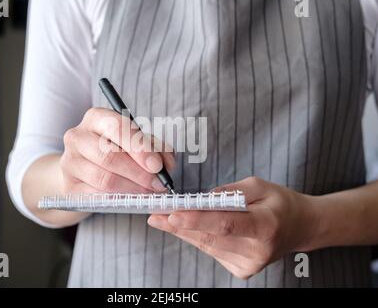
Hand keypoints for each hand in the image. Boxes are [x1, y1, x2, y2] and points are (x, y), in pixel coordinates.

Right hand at [60, 107, 174, 193]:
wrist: (84, 171)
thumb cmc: (116, 151)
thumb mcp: (137, 143)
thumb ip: (155, 149)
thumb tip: (167, 166)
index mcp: (96, 118)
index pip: (117, 127)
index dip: (140, 148)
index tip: (157, 166)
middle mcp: (77, 136)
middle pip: (109, 156)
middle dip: (139, 173)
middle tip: (158, 184)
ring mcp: (70, 162)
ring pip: (104, 179)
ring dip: (132, 189)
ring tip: (148, 192)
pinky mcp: (69, 187)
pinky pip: (97, 196)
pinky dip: (119, 199)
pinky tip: (132, 199)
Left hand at [147, 177, 319, 278]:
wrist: (300, 227)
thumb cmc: (280, 203)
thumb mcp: (259, 185)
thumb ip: (229, 192)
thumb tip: (199, 200)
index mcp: (266, 226)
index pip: (226, 224)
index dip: (197, 220)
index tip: (172, 214)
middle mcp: (257, 251)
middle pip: (210, 237)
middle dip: (179, 224)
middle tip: (155, 213)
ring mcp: (249, 265)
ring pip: (206, 245)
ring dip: (182, 231)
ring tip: (161, 218)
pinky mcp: (241, 270)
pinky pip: (212, 250)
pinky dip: (196, 236)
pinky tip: (184, 226)